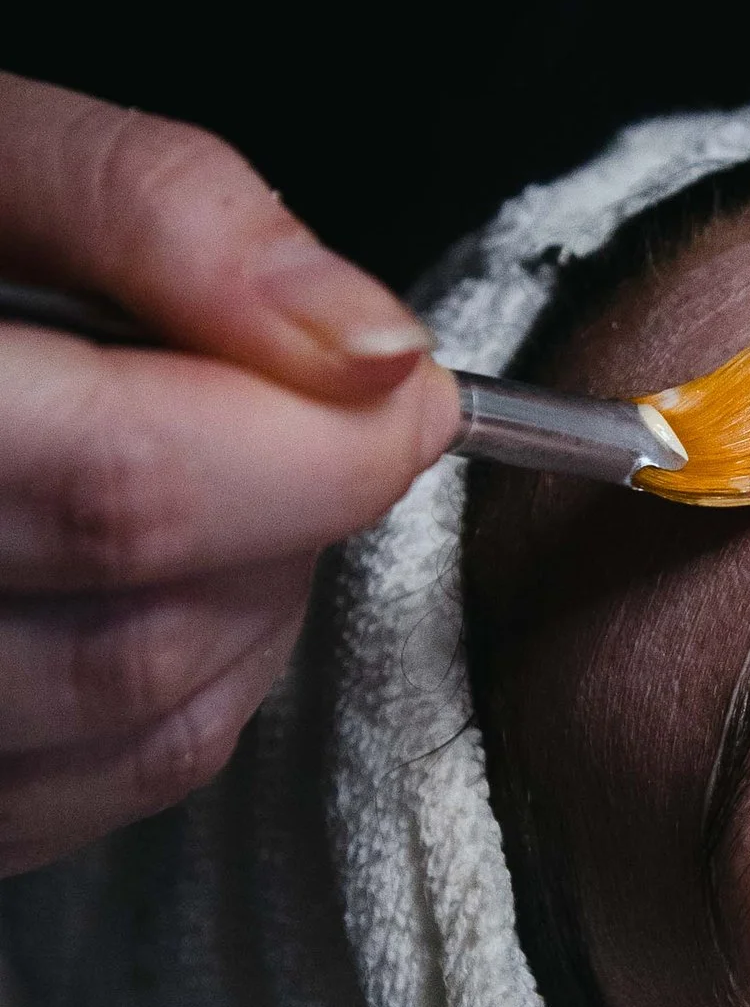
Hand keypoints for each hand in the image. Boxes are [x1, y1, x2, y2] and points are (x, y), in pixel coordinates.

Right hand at [0, 76, 458, 874]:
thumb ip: (158, 211)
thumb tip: (367, 347)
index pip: (121, 489)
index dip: (313, 447)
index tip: (400, 388)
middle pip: (140, 636)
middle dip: (286, 521)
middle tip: (302, 414)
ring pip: (138, 730)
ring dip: (248, 604)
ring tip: (210, 471)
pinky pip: (93, 795)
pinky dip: (181, 690)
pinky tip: (144, 574)